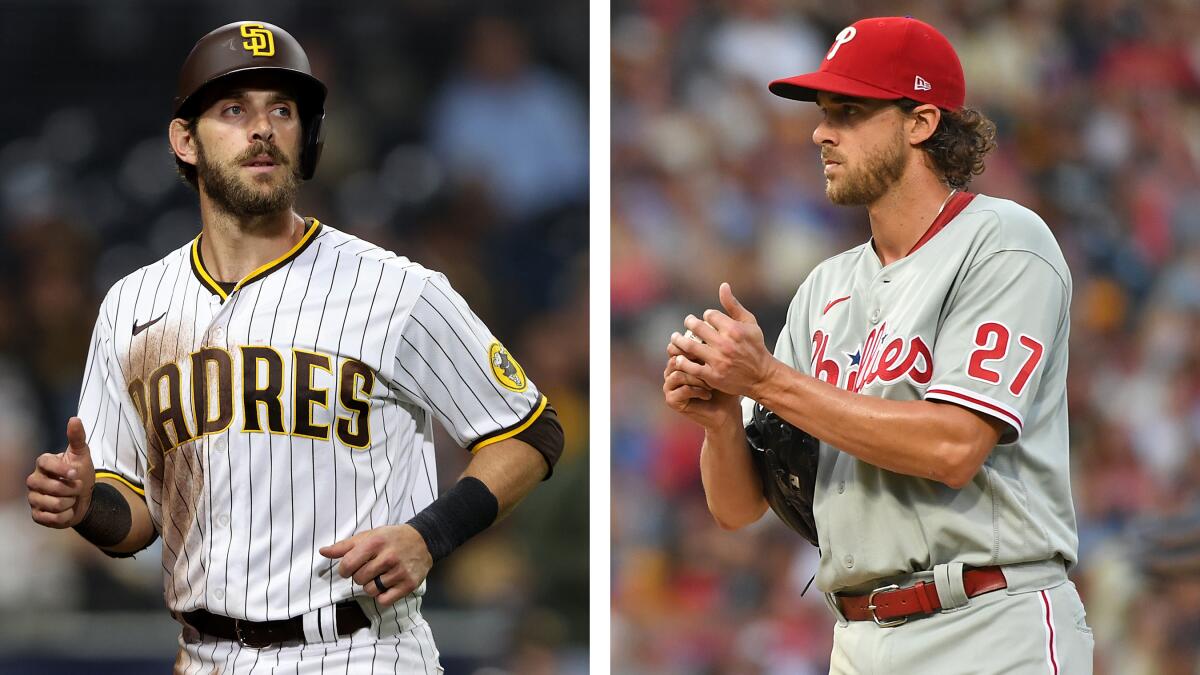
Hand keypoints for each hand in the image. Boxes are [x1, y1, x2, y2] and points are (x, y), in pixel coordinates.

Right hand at [26, 417, 95, 527]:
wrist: (84, 498)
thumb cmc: (80, 474)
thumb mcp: (82, 455)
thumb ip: (77, 438)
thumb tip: (74, 418)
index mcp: (43, 464)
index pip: (44, 463)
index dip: (62, 469)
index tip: (76, 473)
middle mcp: (34, 480)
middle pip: (50, 487)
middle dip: (71, 489)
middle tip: (77, 487)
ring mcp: (33, 498)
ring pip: (53, 504)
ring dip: (70, 502)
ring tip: (71, 498)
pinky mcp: (36, 514)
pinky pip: (51, 518)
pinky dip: (65, 516)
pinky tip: (67, 510)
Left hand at [319, 525, 433, 605]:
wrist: (423, 540)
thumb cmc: (391, 538)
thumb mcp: (369, 536)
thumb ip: (345, 546)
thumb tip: (323, 552)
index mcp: (375, 543)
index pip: (347, 565)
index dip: (345, 569)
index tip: (351, 567)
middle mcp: (388, 557)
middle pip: (358, 580)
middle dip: (360, 576)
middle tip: (371, 568)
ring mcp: (400, 571)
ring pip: (370, 591)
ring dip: (372, 586)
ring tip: (380, 575)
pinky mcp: (409, 584)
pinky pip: (384, 600)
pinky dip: (383, 596)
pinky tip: (388, 585)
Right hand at [663, 351, 739, 429]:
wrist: (724, 411)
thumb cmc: (723, 386)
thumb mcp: (716, 365)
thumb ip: (708, 350)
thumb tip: (708, 332)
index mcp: (678, 360)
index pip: (675, 347)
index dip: (689, 348)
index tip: (707, 352)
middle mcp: (670, 372)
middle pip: (675, 360)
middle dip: (694, 364)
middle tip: (709, 369)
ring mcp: (669, 386)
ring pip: (679, 374)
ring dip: (697, 379)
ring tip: (710, 385)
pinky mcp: (671, 400)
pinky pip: (682, 390)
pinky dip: (697, 391)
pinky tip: (708, 394)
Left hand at [668, 283, 778, 398]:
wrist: (761, 376)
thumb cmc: (755, 346)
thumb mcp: (749, 323)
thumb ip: (733, 305)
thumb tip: (723, 285)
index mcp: (734, 329)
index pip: (709, 315)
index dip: (706, 316)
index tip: (706, 319)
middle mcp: (725, 344)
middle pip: (696, 327)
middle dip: (689, 323)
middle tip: (687, 323)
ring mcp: (718, 361)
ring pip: (689, 346)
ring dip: (678, 340)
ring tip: (674, 338)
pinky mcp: (713, 376)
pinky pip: (691, 367)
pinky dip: (682, 361)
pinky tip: (678, 358)